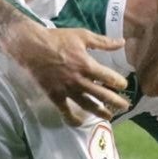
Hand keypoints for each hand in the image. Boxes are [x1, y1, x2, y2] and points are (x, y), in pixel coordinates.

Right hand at [9, 26, 129, 124]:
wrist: (31, 47)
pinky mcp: (55, 95)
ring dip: (100, 112)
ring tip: (109, 116)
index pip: (108, 78)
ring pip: (87, 105)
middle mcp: (79, 80)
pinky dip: (73, 119)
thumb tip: (122, 42)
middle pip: (102, 95)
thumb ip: (103, 42)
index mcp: (87, 65)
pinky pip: (65, 111)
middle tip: (125, 107)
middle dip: (116, 102)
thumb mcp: (82, 35)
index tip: (123, 86)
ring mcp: (66, 90)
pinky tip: (80, 122)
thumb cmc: (58, 39)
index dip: (119, 83)